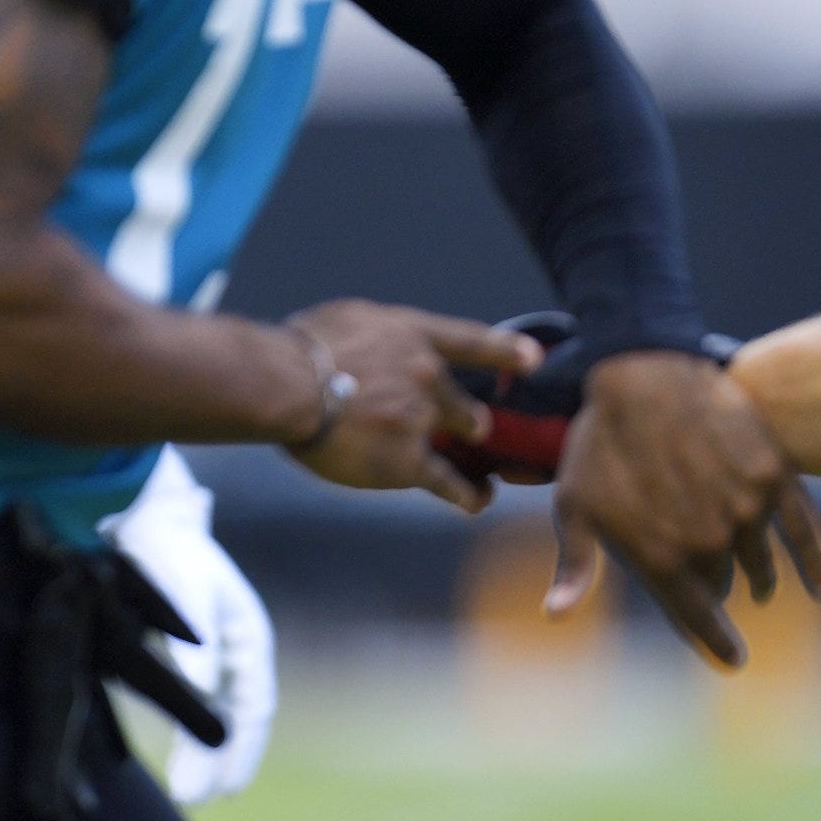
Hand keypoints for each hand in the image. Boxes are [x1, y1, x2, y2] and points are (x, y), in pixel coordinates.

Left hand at [107, 451, 274, 803]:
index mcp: (246, 636)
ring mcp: (203, 649)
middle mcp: (229, 648)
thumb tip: (204, 694)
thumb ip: (194, 643)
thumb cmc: (165, 547)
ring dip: (199, 751)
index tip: (224, 789)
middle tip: (194, 800)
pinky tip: (161, 747)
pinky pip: (182, 697)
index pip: (253, 707)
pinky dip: (178, 726)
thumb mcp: (185, 591)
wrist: (135, 512)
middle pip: (231, 717)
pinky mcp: (172, 649)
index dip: (241, 749)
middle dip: (217, 761)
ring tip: (185, 789)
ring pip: (209, 712)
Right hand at [284, 301, 543, 510]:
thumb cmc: (300, 347)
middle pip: (465, 401)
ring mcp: (422, 417)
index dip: (504, 350)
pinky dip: (466, 493)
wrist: (287, 384)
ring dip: (469, 454)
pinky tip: (477, 500)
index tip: (533, 358)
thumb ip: (374, 337)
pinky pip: (448, 482)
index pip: (468, 340)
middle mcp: (427, 373)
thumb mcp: (345, 320)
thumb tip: (372, 351)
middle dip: (469, 419)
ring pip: (461, 440)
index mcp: (410, 334)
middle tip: (473, 431)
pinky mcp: (409, 460)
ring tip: (482, 477)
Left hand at [548, 349, 820, 667]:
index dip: (716, 643)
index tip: (734, 660)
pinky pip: (805, 533)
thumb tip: (555, 618)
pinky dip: (817, 564)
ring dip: (756, 577)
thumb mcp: (575, 504)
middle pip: (722, 584)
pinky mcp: (774, 477)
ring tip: (758, 587)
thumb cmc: (599, 441)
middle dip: (714, 587)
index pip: (698, 619)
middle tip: (710, 586)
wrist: (640, 371)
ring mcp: (746, 510)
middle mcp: (709, 543)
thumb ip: (575, 566)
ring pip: (758, 563)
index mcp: (659, 558)